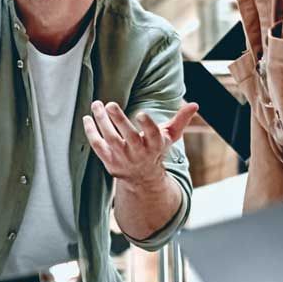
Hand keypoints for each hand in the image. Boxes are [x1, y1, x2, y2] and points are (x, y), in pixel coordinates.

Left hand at [83, 100, 198, 184]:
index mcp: (155, 145)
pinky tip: (87, 118)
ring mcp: (122, 157)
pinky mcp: (109, 160)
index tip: (140, 113)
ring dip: (101, 121)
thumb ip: (181, 119)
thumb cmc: (155, 149)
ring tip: (97, 105)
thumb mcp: (170, 136)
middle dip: (119, 120)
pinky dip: (90, 132)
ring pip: (110, 139)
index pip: (152, 135)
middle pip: (128, 137)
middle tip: (110, 104)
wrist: (142, 177)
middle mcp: (139, 153)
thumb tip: (195, 104)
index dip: (147, 125)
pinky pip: (97, 146)